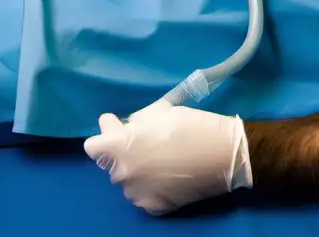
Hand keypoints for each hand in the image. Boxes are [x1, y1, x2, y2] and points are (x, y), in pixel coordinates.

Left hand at [83, 102, 251, 215]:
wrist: (226, 154)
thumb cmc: (194, 126)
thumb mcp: (162, 111)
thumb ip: (136, 121)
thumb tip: (120, 126)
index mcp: (122, 147)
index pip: (93, 146)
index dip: (107, 134)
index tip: (120, 128)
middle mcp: (122, 174)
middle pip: (112, 163)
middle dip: (126, 152)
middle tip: (150, 142)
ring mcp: (136, 194)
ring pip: (129, 180)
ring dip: (139, 170)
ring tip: (164, 160)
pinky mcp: (152, 207)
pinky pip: (144, 194)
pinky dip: (152, 186)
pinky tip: (170, 176)